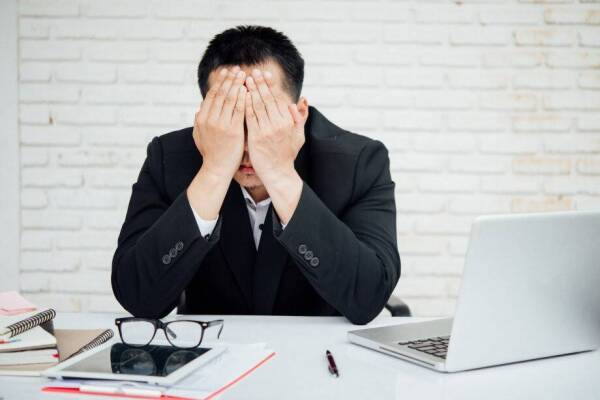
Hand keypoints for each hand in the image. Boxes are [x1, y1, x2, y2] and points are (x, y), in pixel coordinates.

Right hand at [193, 66, 246, 179]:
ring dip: (237, 85)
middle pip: (221, 94)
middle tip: (237, 69)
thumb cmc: (211, 153)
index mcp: (201, 118)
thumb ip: (198, 122)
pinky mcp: (233, 131)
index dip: (220, 82)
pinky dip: (243, 98)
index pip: (212, 95)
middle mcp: (210, 119)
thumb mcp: (199, 136)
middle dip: (229, 79)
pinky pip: (239, 110)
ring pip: (230, 99)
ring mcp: (221, 125)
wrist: (216, 169)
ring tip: (244, 75)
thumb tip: (199, 108)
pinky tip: (248, 90)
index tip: (226, 72)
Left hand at [244, 69, 304, 184]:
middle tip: (252, 72)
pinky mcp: (256, 137)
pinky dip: (245, 105)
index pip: (277, 98)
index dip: (270, 85)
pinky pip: (250, 117)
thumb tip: (300, 101)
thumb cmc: (287, 155)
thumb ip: (299, 119)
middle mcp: (279, 124)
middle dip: (259, 84)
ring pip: (257, 106)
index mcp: (288, 122)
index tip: (264, 75)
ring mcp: (267, 131)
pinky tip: (240, 97)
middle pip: (267, 99)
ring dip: (251, 91)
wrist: (278, 173)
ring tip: (244, 80)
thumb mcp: (299, 136)